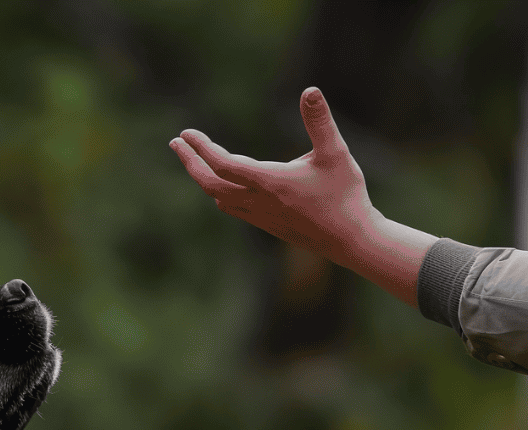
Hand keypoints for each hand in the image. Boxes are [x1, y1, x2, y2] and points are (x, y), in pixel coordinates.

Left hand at [170, 87, 433, 307]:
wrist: (351, 241)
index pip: (223, 165)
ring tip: (196, 159)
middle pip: (211, 184)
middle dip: (191, 163)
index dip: (201, 149)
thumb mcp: (335, 153)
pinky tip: (224, 183)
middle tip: (176, 143)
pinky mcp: (268, 225)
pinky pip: (234, 208)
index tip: (186, 134)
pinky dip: (220, 191)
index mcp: (270, 182)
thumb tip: (310, 90)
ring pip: (220, 198)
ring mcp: (261, 217)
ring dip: (204, 178)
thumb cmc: (345, 196)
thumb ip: (320, 122)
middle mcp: (259, 202)